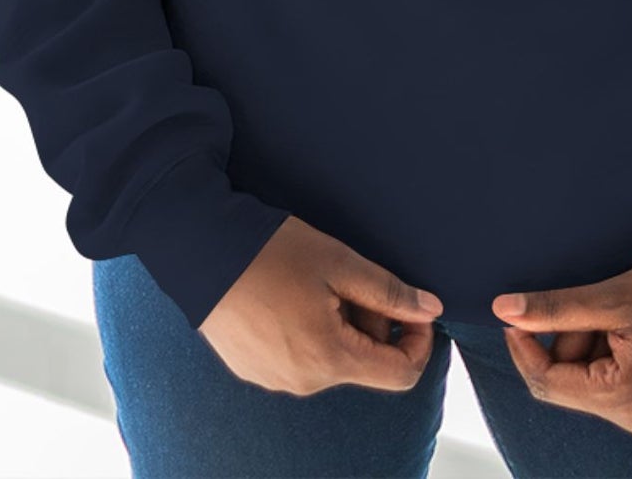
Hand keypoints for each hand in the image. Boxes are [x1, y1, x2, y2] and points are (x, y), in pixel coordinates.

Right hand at [199, 214, 442, 394]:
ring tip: (316, 282)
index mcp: (329, 358)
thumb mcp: (339, 262)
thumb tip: (432, 309)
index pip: (401, 375)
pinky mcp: (255, 369)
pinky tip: (291, 294)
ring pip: (333, 359)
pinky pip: (301, 358)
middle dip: (372, 322)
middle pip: (365, 363)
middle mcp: (303, 381)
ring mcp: (275, 379)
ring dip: (341, 325)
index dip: (418, 341)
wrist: (200, 250)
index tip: (411, 306)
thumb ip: (389, 292)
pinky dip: (311, 330)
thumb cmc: (271, 252)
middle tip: (350, 278)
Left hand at [490, 252, 631, 433]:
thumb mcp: (614, 295)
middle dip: (569, 338)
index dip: (525, 344)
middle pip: (570, 381)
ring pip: (592, 378)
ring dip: (592, 340)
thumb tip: (503, 310)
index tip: (519, 311)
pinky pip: (617, 379)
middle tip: (594, 301)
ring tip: (622, 309)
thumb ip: (556, 308)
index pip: (547, 382)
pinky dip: (612, 347)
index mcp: (624, 400)